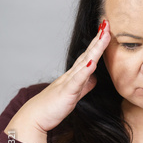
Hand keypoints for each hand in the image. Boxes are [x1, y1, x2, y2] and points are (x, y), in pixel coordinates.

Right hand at [15, 20, 110, 134]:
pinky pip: (77, 80)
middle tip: (107, 24)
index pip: (89, 56)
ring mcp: (69, 81)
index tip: (107, 31)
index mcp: (75, 75)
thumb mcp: (74, 94)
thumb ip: (84, 85)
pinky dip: (85, 70)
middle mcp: (72, 74)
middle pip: (88, 53)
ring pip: (85, 62)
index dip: (98, 44)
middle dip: (99, 39)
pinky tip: (92, 62)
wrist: (35, 117)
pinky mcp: (67, 92)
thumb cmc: (54, 106)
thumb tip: (94, 79)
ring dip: (95, 49)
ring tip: (104, 35)